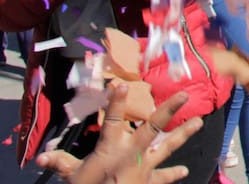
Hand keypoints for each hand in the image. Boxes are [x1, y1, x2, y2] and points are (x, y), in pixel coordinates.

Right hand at [36, 85, 201, 183]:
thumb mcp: (73, 177)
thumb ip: (62, 163)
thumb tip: (40, 157)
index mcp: (111, 148)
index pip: (113, 119)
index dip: (116, 102)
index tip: (120, 84)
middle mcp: (133, 153)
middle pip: (153, 127)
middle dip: (169, 110)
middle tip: (185, 95)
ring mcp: (145, 167)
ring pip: (167, 146)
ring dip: (184, 133)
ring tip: (199, 122)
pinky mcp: (151, 181)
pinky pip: (163, 177)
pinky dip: (173, 174)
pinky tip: (185, 170)